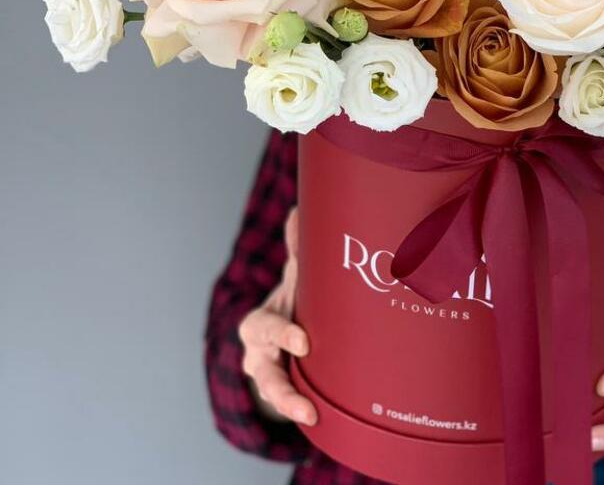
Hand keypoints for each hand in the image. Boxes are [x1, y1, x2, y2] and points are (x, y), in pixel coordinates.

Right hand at [238, 207, 316, 425]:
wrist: (282, 342)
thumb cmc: (293, 303)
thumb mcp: (295, 280)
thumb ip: (298, 251)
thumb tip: (301, 209)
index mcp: (261, 323)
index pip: (264, 328)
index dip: (281, 334)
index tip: (302, 341)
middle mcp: (259, 354)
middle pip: (264, 372)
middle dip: (280, 381)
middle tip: (303, 391)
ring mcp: (269, 378)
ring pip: (273, 395)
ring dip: (290, 405)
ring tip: (309, 415)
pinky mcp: (284, 396)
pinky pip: (288, 406)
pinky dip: (300, 412)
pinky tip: (319, 419)